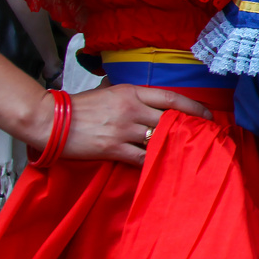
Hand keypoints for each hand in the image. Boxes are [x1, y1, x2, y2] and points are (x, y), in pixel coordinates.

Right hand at [24, 84, 210, 166]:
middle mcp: (131, 109)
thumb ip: (128, 96)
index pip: (171, 97)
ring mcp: (123, 130)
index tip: (208, 115)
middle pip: (170, 120)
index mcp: (131, 92)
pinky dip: (153, 162)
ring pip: (159, 139)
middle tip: (204, 137)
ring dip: (172, 147)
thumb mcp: (107, 92)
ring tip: (185, 153)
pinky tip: (161, 166)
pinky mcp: (114, 149)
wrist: (50, 121)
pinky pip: (142, 158)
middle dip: (189, 129)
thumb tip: (147, 100)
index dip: (193, 107)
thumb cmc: (78, 107)